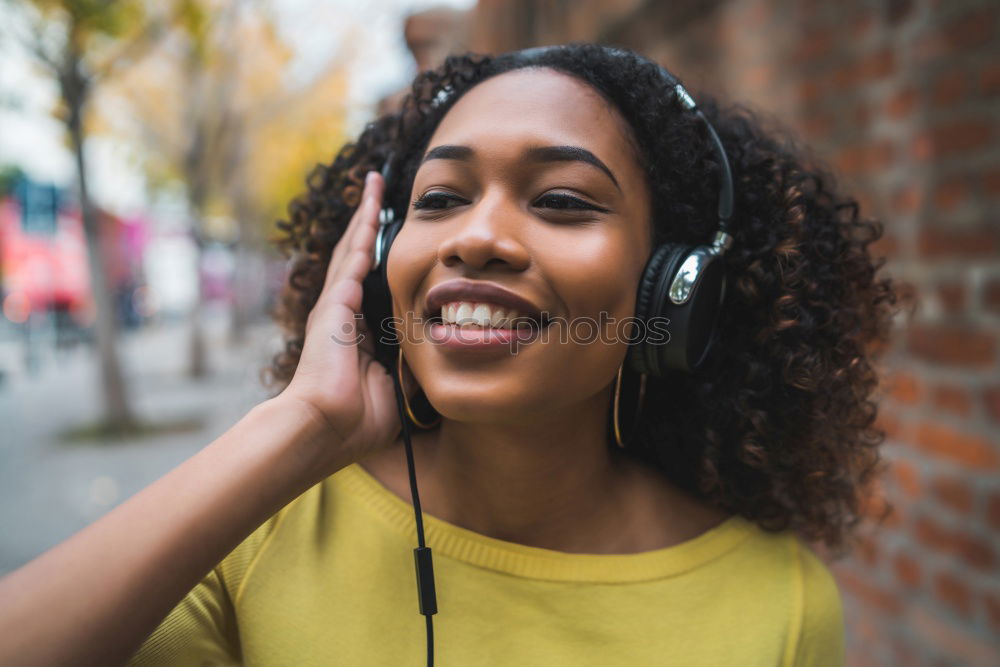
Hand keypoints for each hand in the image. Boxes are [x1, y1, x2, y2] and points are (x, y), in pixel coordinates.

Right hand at [278, 170, 409, 471]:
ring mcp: (335, 305)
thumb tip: (435, 356)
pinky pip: (353, 256)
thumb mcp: (395, 390)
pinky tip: (373, 201)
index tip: (394, 240)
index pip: (372, 286)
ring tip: (374, 182)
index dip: (380, 261)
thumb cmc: (355, 422)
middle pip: (357, 259)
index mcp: (355, 334)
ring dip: (365, 214)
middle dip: (369, 225)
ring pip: (352, 248)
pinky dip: (363, 226)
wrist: (324, 429)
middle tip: (379, 191)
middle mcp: (341, 313)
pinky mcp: (334, 302)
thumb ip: (410, 368)